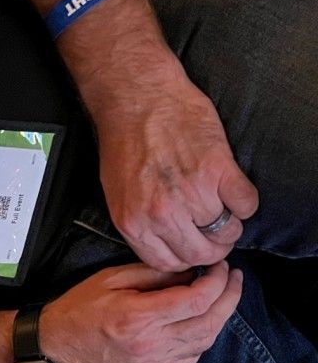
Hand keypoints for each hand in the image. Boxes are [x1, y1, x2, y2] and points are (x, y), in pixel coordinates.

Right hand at [40, 261, 241, 362]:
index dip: (217, 279)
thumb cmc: (76, 309)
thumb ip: (153, 273)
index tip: (220, 265)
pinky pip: (190, 357)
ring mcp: (152, 362)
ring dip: (221, 318)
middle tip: (234, 279)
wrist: (54, 346)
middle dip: (230, 298)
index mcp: (138, 317)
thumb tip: (189, 272)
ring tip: (222, 298)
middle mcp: (150, 343)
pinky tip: (200, 322)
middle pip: (210, 322)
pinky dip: (204, 338)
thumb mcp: (110, 279)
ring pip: (205, 341)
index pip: (197, 299)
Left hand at [94, 67, 257, 270]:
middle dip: (214, 247)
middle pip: (201, 253)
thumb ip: (140, 223)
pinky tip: (234, 190)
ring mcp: (191, 193)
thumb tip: (164, 244)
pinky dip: (245, 202)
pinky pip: (246, 203)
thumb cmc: (124, 142)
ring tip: (224, 208)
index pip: (169, 263)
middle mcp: (162, 214)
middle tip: (217, 233)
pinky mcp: (218, 169)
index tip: (194, 249)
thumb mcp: (117, 194)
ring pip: (227, 230)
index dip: (186, 259)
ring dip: (231, 223)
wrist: (138, 99)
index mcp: (134, 223)